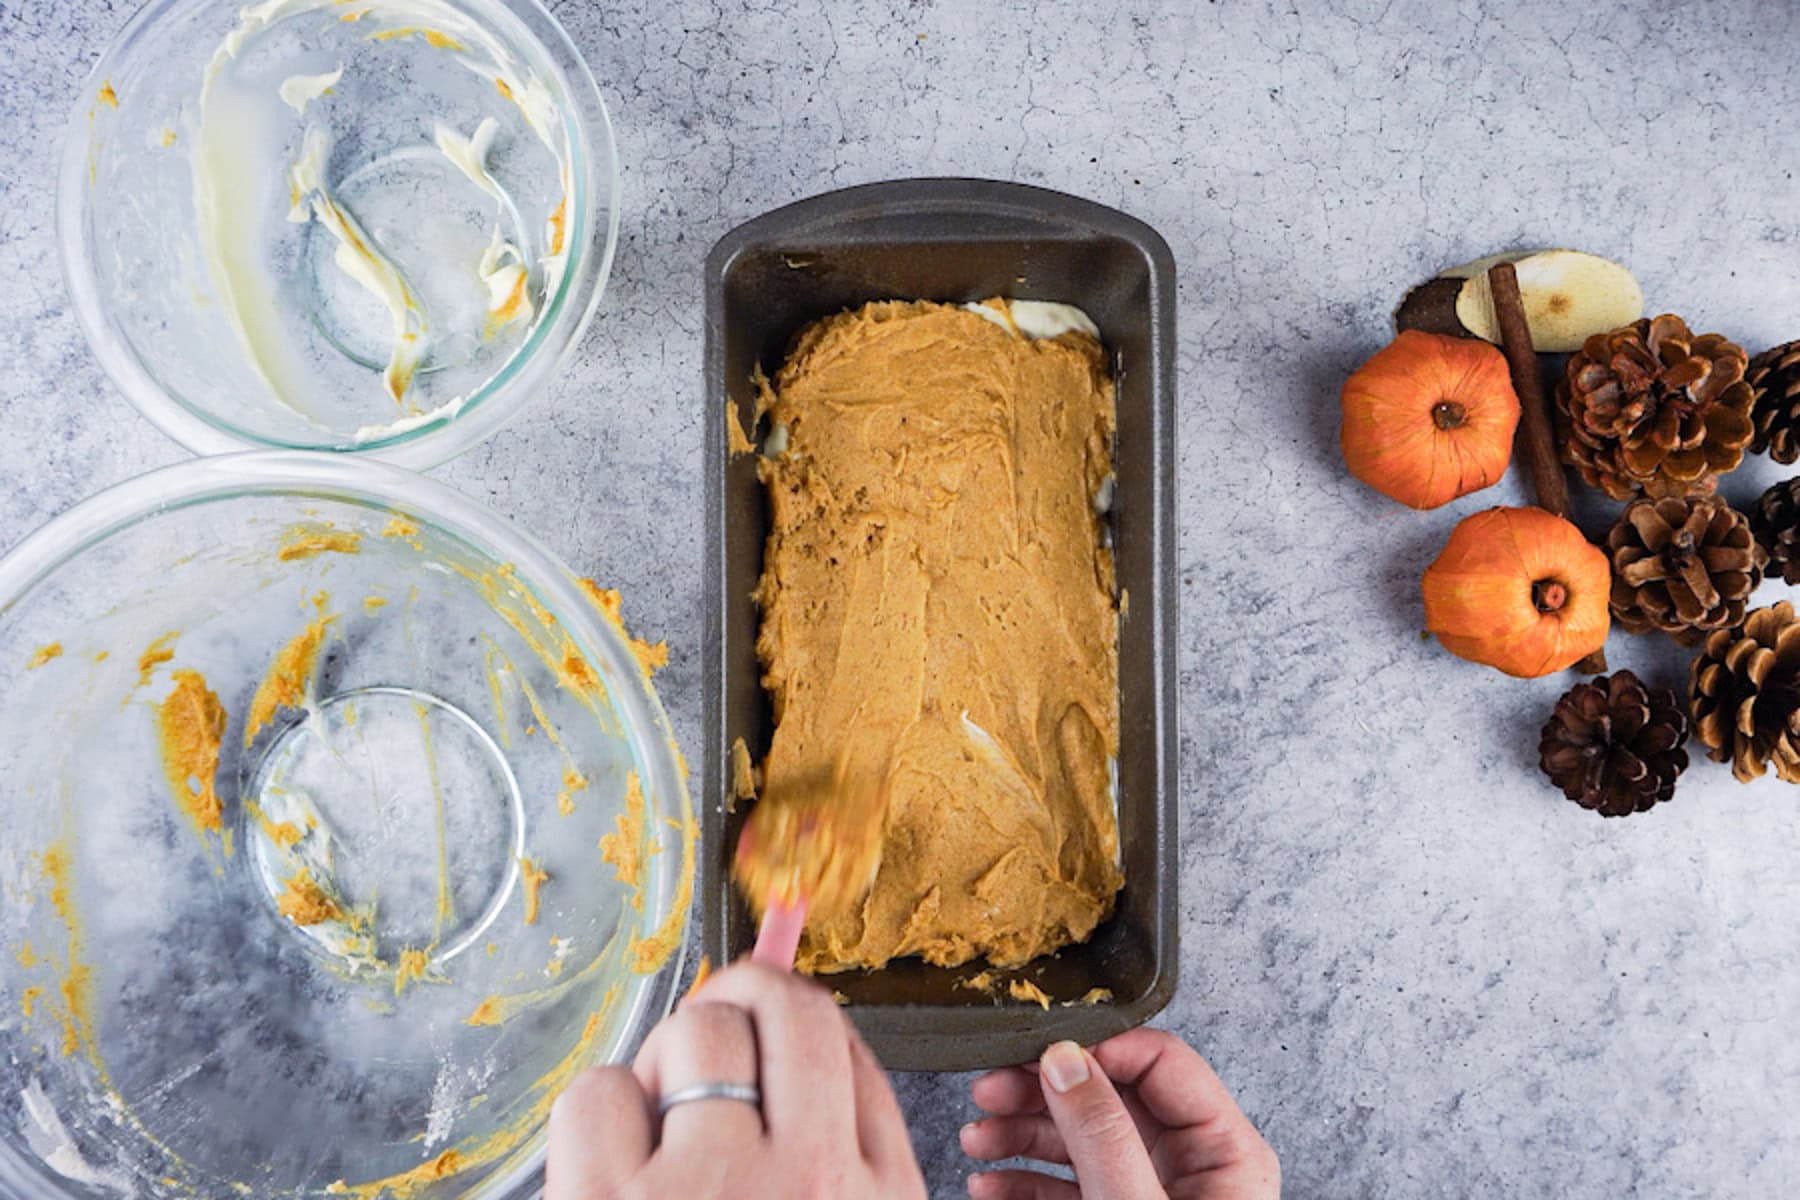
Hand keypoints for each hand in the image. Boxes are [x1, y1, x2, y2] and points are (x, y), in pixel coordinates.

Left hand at [547, 960, 926, 1199]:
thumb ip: (833, 1123)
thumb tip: (784, 966)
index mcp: (878, 1198)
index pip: (849, 1050)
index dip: (795, 1028)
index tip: (768, 1032)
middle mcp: (808, 1180)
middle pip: (784, 1007)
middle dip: (739, 1004)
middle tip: (707, 1044)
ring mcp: (710, 1188)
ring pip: (692, 1033)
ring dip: (662, 1072)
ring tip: (660, 1144)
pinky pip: (598, 1093)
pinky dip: (594, 1123)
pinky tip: (608, 1173)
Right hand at [962, 1029, 1278, 1198]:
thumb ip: (1102, 1132)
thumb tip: (1066, 1059)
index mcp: (1223, 1152)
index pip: (1162, 1062)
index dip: (1098, 1048)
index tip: (1041, 1053)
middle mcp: (1190, 1167)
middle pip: (1110, 1097)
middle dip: (1042, 1093)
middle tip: (990, 1091)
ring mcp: (1151, 1196)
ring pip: (1080, 1139)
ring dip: (1020, 1135)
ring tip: (976, 1140)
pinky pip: (1066, 1187)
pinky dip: (1022, 1183)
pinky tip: (989, 1186)